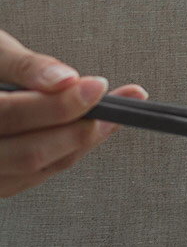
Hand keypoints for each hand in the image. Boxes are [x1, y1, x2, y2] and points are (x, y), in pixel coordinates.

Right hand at [0, 28, 146, 197]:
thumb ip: (26, 66)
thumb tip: (65, 79)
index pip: (9, 116)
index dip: (57, 105)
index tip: (96, 87)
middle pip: (30, 154)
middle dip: (78, 128)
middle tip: (113, 104)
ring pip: (43, 166)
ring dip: (86, 140)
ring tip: (116, 113)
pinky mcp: (6, 181)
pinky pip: (46, 171)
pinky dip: (76, 147)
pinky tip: (97, 126)